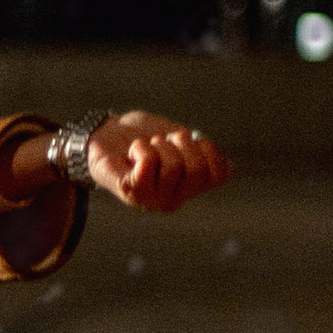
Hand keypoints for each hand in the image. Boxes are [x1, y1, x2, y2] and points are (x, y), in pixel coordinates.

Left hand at [87, 113, 231, 212]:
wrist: (103, 133)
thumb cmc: (141, 135)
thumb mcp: (177, 139)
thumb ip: (200, 153)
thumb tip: (229, 169)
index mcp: (190, 188)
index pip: (220, 173)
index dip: (207, 148)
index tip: (186, 140)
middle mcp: (173, 200)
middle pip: (196, 169)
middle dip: (180, 144)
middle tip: (162, 141)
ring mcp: (151, 199)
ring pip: (173, 166)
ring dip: (158, 145)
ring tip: (144, 147)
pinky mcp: (129, 191)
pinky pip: (149, 165)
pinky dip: (142, 148)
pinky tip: (132, 152)